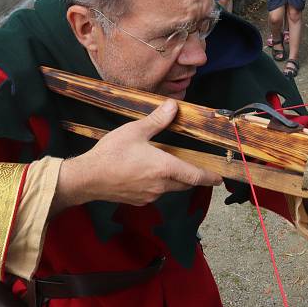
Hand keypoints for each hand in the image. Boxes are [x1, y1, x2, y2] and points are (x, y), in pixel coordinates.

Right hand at [55, 100, 222, 207]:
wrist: (87, 178)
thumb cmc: (111, 154)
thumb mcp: (135, 131)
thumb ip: (157, 120)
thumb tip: (173, 106)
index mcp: (165, 168)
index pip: (195, 176)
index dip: (209, 177)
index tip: (219, 178)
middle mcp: (161, 185)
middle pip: (184, 183)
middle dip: (191, 176)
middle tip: (195, 167)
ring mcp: (149, 195)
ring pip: (170, 188)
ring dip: (173, 179)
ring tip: (166, 165)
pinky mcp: (138, 200)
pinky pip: (155, 192)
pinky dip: (158, 184)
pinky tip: (147, 173)